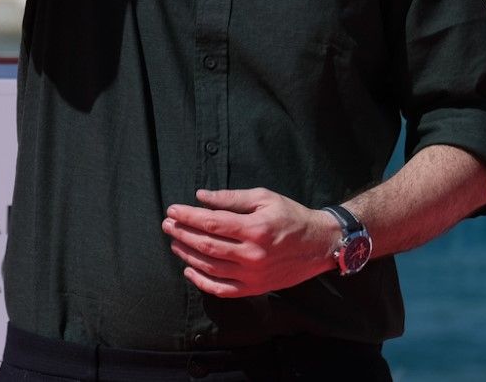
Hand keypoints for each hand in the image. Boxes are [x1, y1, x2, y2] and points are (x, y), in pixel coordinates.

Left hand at [163, 188, 340, 298]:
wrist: (318, 244)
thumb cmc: (291, 216)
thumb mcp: (264, 198)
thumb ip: (231, 197)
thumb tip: (201, 196)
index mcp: (254, 228)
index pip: (211, 223)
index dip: (188, 216)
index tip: (173, 210)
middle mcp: (251, 254)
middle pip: (206, 245)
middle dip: (182, 234)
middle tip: (168, 225)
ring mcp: (252, 275)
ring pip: (210, 267)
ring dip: (187, 255)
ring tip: (175, 242)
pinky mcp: (253, 288)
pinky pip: (221, 289)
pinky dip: (201, 282)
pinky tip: (189, 270)